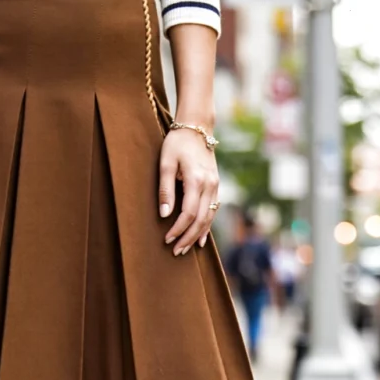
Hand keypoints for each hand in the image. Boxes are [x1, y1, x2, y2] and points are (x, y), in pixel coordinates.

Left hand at [158, 127, 219, 255]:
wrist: (197, 128)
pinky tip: (201, 238)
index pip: (189, 213)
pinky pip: (213, 211)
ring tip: (186, 249)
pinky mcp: (216, 186)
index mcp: (196, 180)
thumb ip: (165, 190)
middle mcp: (210, 185)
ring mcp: (216, 186)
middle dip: (188, 237)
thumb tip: (164, 214)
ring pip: (209, 218)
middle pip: (201, 219)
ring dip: (198, 235)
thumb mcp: (165, 163)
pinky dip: (207, 226)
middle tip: (176, 251)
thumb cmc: (177, 143)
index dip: (178, 229)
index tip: (166, 239)